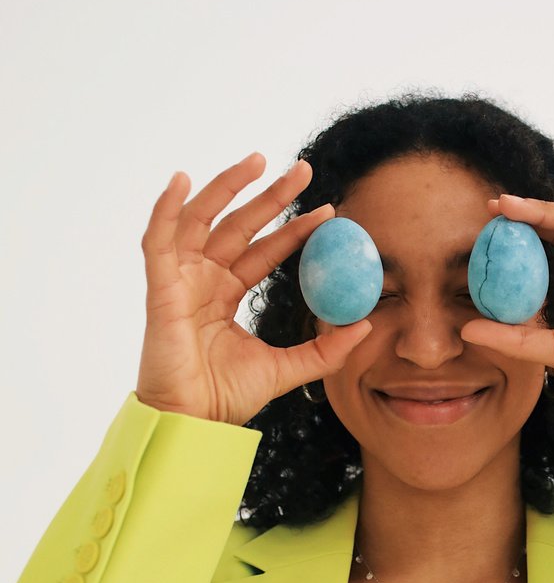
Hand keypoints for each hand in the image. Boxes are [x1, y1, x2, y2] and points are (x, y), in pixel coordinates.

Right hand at [135, 152, 372, 424]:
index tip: (328, 211)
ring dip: (226, 187)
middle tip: (303, 169)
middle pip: (237, 225)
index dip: (293, 229)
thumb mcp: (287, 369)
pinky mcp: (160, 288)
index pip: (264, 251)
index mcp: (226, 296)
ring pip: (201, 220)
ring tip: (258, 160)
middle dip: (269, 196)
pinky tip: (181, 179)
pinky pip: (158, 240)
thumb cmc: (227, 398)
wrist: (194, 422)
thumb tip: (366, 326)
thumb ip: (325, 350)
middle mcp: (203, 281)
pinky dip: (166, 208)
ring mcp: (180, 281)